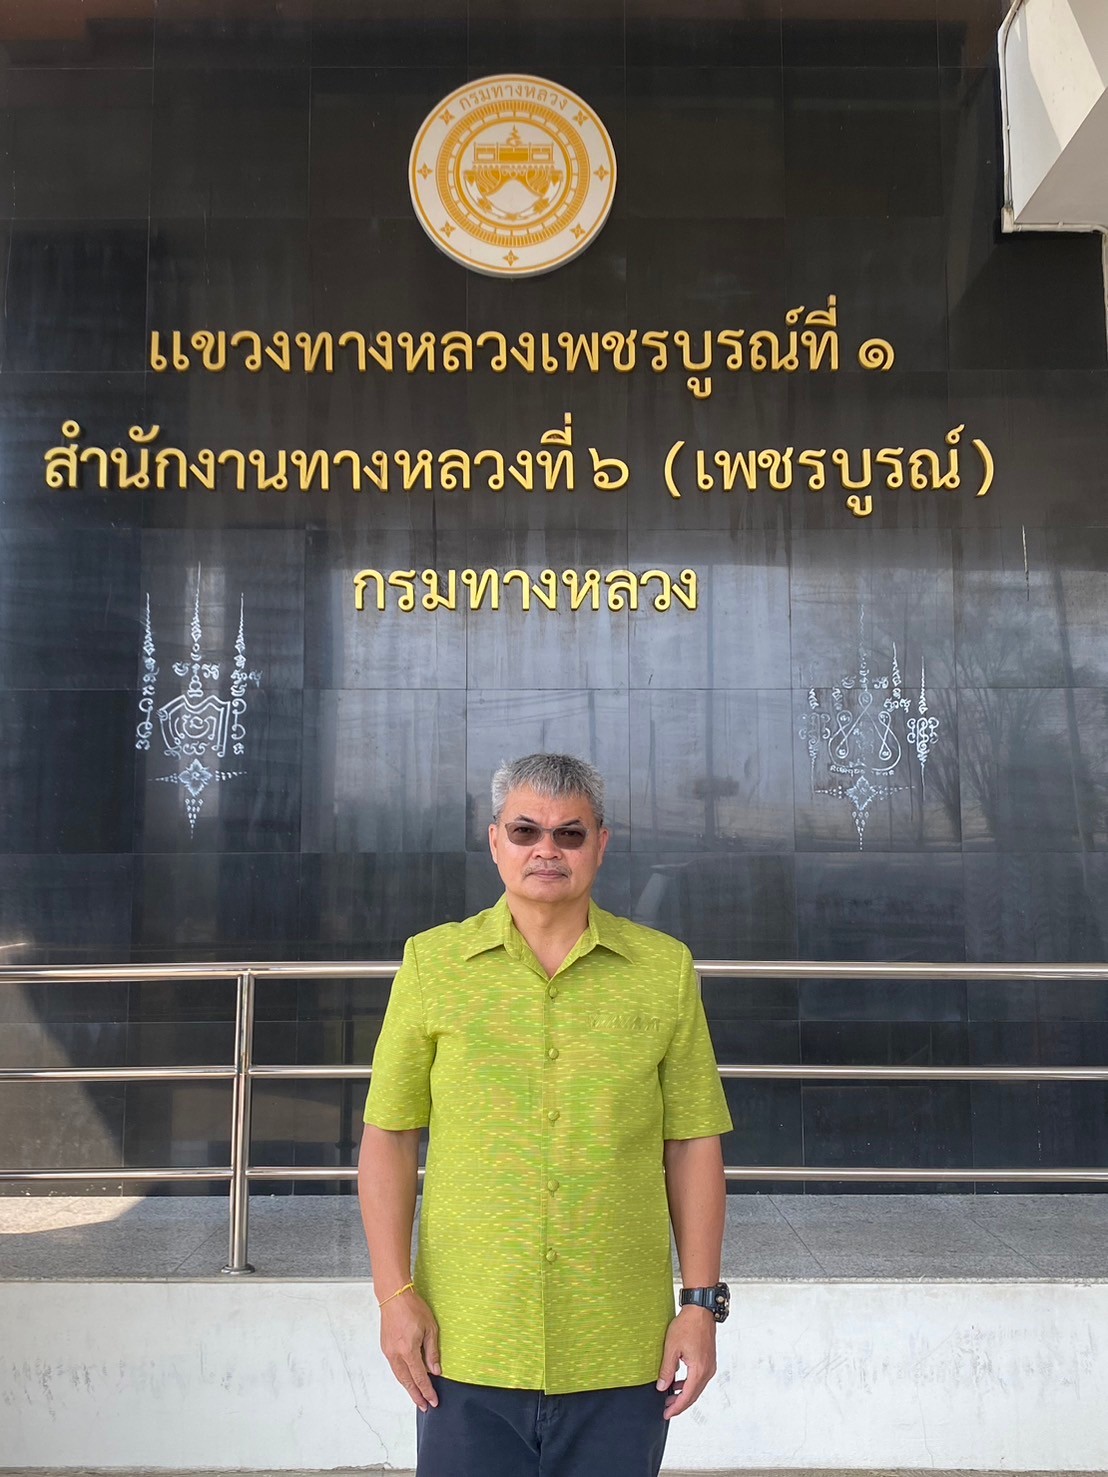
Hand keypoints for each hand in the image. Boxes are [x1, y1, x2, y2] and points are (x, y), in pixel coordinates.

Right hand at [379, 1289, 440, 1411]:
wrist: (394, 1296)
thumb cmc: (414, 1308)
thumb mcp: (430, 1328)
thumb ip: (432, 1352)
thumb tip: (436, 1371)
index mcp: (408, 1350)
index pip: (419, 1377)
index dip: (427, 1391)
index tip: (433, 1401)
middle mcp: (396, 1354)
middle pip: (407, 1381)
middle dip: (416, 1395)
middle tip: (425, 1407)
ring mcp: (389, 1351)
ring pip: (399, 1376)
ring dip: (408, 1388)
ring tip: (417, 1397)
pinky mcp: (386, 1347)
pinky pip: (395, 1367)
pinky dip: (402, 1377)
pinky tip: (408, 1379)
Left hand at [655, 1305, 716, 1419]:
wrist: (700, 1310)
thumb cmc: (687, 1325)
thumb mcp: (671, 1347)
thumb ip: (667, 1369)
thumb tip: (662, 1387)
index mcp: (699, 1370)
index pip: (687, 1396)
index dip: (676, 1408)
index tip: (666, 1414)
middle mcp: (707, 1371)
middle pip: (694, 1395)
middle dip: (680, 1404)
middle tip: (666, 1409)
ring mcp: (710, 1366)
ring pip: (697, 1387)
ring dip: (684, 1394)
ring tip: (670, 1397)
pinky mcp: (709, 1360)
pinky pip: (699, 1378)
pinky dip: (689, 1384)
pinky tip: (679, 1382)